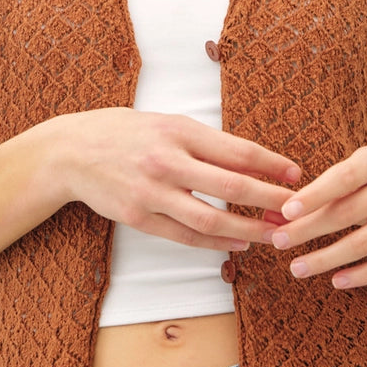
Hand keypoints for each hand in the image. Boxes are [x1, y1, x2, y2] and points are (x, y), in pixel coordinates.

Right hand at [56, 108, 300, 250]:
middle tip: (297, 209)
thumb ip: (204, 141)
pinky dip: (216, 243)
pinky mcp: (138, 217)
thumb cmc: (124, 133)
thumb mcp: (166, 123)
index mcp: (178, 131)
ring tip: (273, 234)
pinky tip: (238, 244)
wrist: (70, 152)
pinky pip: (185, 236)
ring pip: (210, 218)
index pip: (237, 150)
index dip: (271, 164)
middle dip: (270, 199)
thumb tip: (251, 161)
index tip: (296, 174)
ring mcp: (151, 192)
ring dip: (247, 229)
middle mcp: (166, 161)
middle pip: (231, 185)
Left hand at [260, 144, 366, 288]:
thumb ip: (314, 195)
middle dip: (308, 230)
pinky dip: (359, 275)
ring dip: (326, 258)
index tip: (284, 213)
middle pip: (349, 212)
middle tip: (278, 242)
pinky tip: (335, 281)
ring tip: (297, 268)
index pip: (344, 177)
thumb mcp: (348, 179)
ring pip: (364, 242)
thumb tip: (270, 217)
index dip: (314, 195)